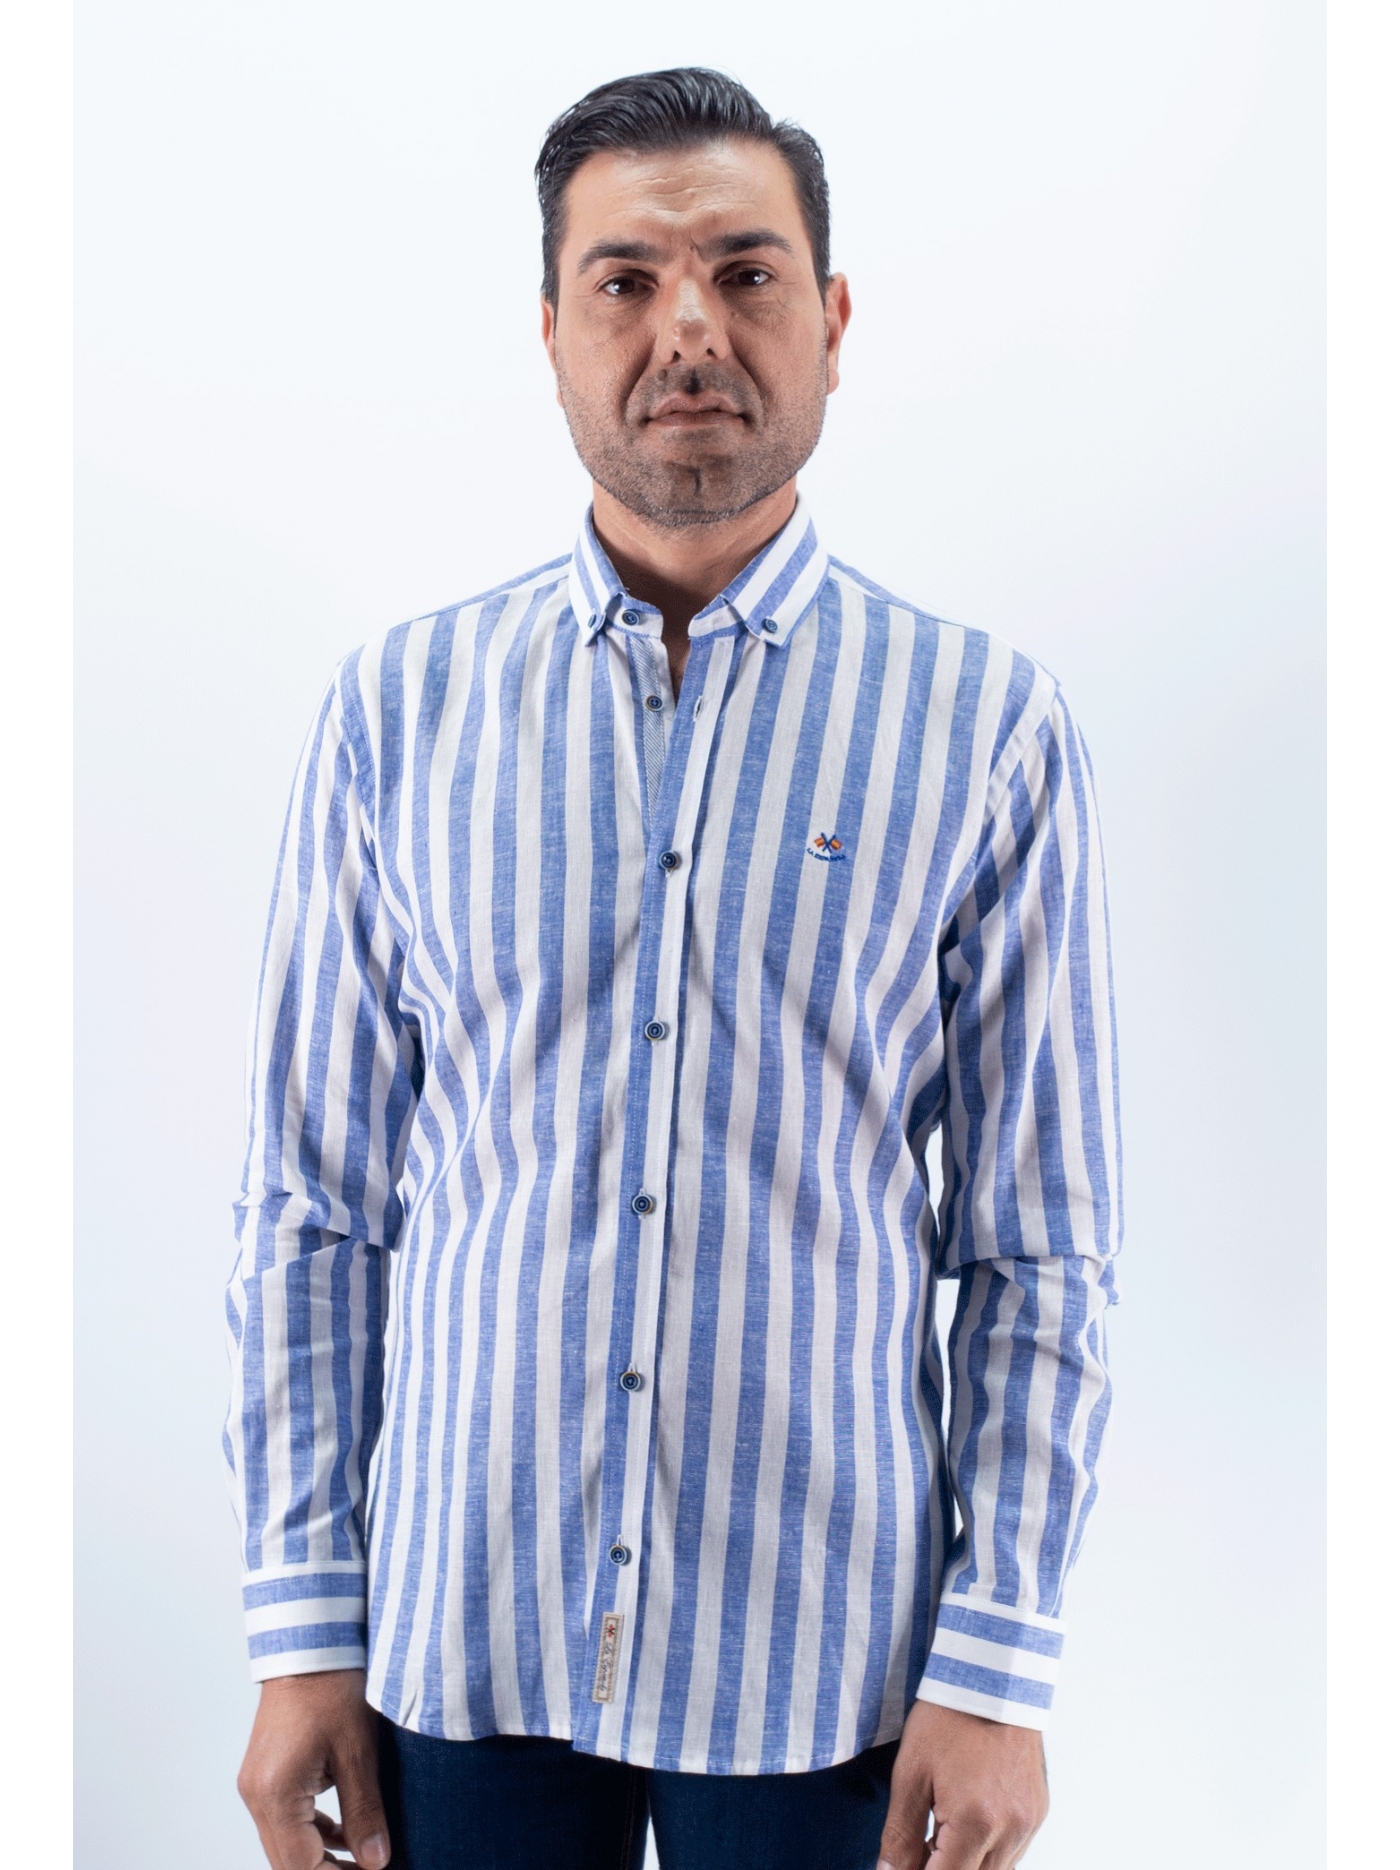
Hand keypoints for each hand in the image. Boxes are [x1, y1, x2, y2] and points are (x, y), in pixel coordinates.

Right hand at [237, 1668, 390, 1869]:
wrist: (310, 1646)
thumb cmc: (334, 1690)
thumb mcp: (358, 1753)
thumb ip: (364, 1812)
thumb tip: (376, 1863)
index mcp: (276, 1794)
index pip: (301, 1867)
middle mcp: (256, 1796)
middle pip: (287, 1862)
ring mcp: (256, 1785)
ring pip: (284, 1843)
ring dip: (319, 1857)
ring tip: (362, 1861)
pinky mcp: (264, 1774)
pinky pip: (284, 1820)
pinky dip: (312, 1833)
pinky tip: (343, 1833)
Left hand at [877, 1699, 1048, 1869]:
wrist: (991, 1676)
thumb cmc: (947, 1718)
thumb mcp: (911, 1773)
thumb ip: (900, 1835)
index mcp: (977, 1822)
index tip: (905, 1865)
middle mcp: (1011, 1830)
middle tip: (919, 1847)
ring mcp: (1029, 1822)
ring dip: (965, 1864)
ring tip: (939, 1831)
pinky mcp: (1038, 1811)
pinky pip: (1012, 1852)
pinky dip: (986, 1850)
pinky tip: (964, 1823)